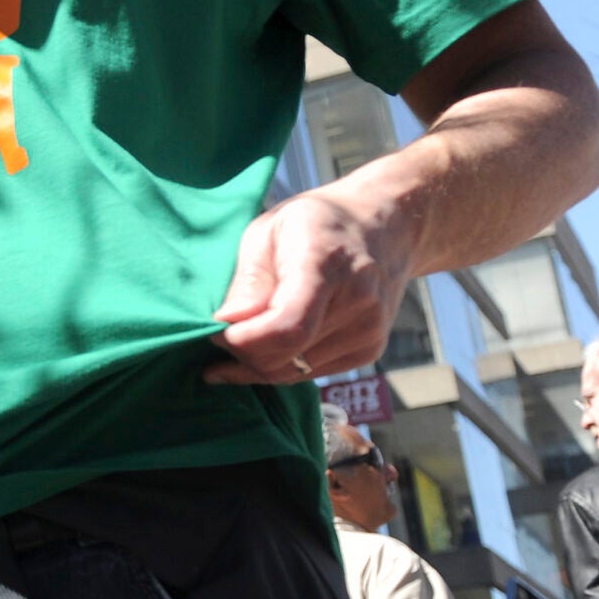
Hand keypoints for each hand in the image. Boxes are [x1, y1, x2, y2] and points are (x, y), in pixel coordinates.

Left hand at [207, 186, 413, 384]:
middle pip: (287, 355)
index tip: (215, 332)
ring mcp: (369, 330)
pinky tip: (261, 351)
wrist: (383, 226)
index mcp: (328, 265)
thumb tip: (227, 322)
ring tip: (234, 343)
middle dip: (241, 355)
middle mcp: (358, 302)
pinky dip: (280, 368)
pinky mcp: (370, 350)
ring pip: (295, 372)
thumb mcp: (267, 232)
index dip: (244, 341)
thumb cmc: (314, 224)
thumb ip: (249, 280)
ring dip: (256, 366)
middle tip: (217, 338)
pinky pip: (311, 374)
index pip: (288, 327)